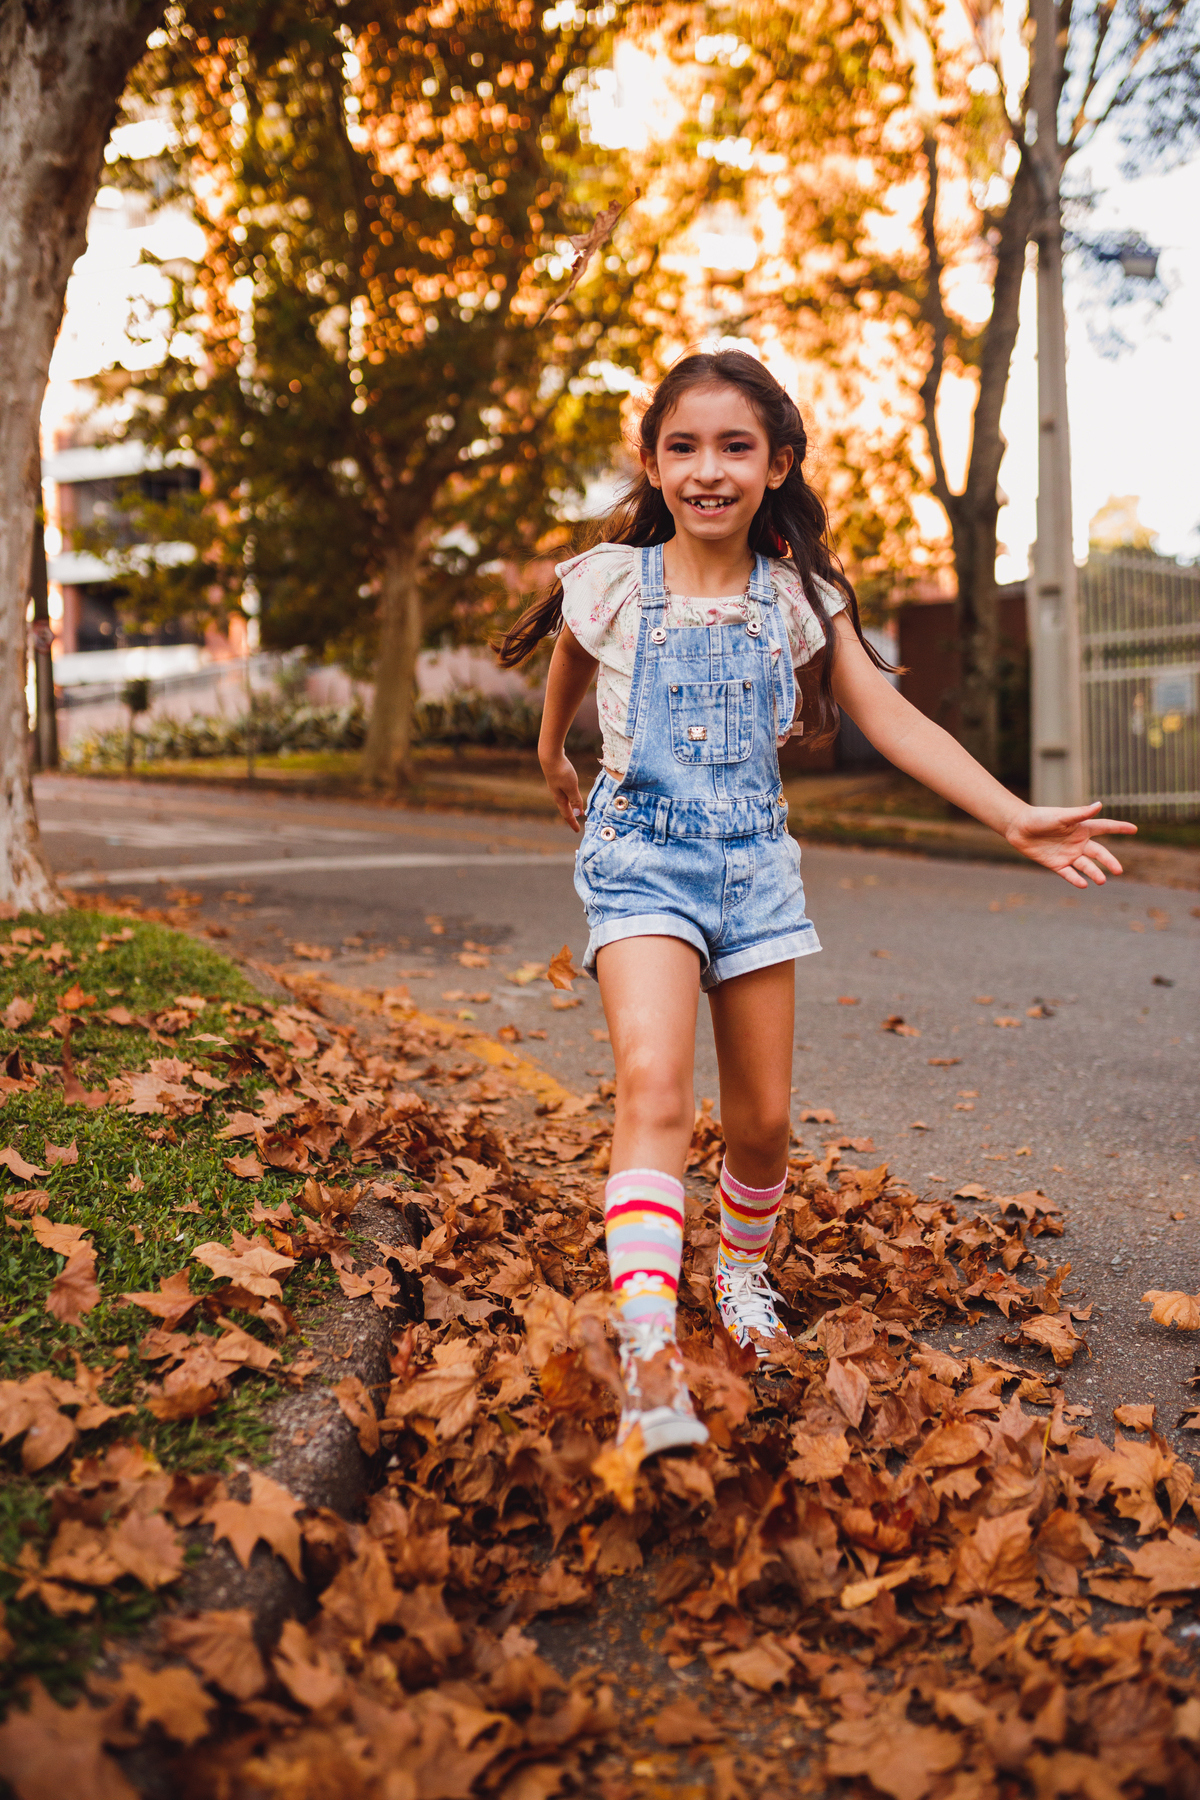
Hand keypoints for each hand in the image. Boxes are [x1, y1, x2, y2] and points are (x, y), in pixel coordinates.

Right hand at [540, 749, 585, 831]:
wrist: (549, 755)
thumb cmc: (561, 771)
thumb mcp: (571, 786)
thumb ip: (575, 800)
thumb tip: (577, 814)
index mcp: (560, 798)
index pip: (567, 814)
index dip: (573, 822)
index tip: (577, 831)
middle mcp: (557, 793)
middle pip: (565, 808)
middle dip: (571, 816)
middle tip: (577, 822)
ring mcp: (556, 785)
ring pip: (564, 799)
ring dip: (571, 805)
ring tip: (577, 808)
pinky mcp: (558, 777)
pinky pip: (565, 790)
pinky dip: (570, 795)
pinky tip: (572, 791)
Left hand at [1004, 800, 1136, 888]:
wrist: (1018, 827)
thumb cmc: (1040, 818)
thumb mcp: (1061, 816)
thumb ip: (1080, 814)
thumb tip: (1099, 805)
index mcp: (1081, 828)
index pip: (1104, 827)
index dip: (1119, 828)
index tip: (1134, 829)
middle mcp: (1078, 842)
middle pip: (1098, 853)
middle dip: (1109, 861)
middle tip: (1119, 870)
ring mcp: (1068, 854)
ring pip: (1086, 866)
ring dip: (1094, 873)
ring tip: (1102, 881)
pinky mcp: (1056, 864)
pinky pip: (1069, 874)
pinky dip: (1076, 879)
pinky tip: (1083, 884)